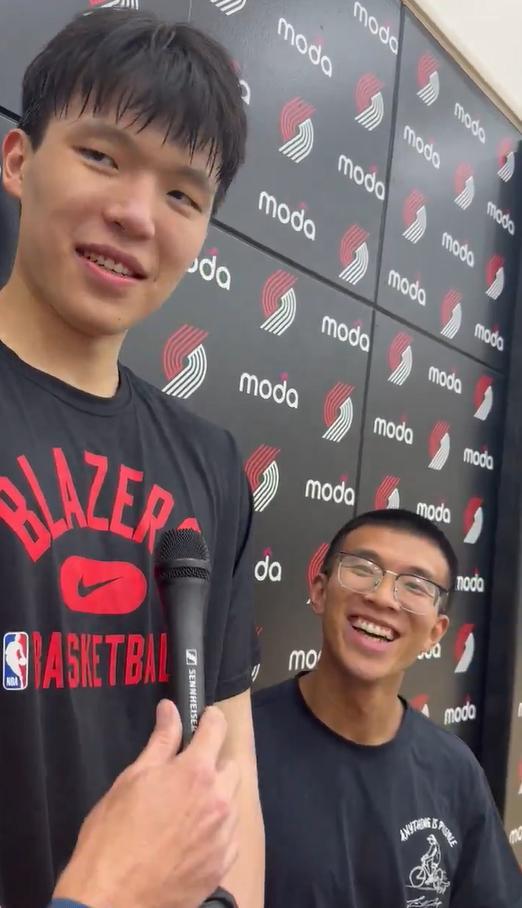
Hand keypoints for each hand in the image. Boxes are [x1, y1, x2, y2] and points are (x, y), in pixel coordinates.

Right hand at [53, 700, 239, 907]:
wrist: (113, 900)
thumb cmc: (114, 835)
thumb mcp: (132, 779)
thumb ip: (160, 741)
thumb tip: (171, 709)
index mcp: (196, 772)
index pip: (218, 728)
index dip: (210, 719)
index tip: (203, 720)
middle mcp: (219, 800)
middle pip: (231, 766)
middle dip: (213, 763)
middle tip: (186, 774)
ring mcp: (224, 835)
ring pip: (232, 801)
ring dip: (216, 797)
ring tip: (185, 810)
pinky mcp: (223, 864)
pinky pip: (229, 835)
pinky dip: (216, 829)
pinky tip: (191, 837)